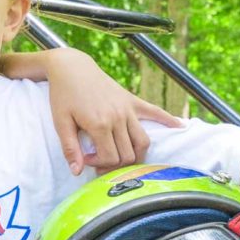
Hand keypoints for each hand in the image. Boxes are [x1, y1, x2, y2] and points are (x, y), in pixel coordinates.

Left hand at [45, 49, 181, 174]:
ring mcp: (127, 109)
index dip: (98, 165)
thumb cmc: (63, 95)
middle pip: (128, 155)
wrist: (71, 67)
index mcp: (100, 124)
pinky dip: (168, 120)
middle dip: (115, 165)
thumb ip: (70, 148)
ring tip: (122, 159)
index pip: (110, 158)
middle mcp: (118, 117)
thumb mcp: (60, 122)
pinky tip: (180, 126)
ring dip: (136, 156)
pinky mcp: (132, 100)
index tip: (86, 159)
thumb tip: (77, 172)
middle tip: (100, 160)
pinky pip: (154, 112)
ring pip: (143, 143)